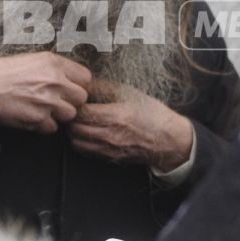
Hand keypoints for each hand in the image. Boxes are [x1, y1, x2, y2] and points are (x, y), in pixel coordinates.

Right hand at [0, 53, 91, 134]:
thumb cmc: (0, 73)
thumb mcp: (30, 60)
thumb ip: (54, 68)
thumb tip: (70, 78)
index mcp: (53, 63)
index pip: (85, 78)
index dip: (78, 85)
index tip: (71, 89)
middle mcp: (54, 81)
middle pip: (81, 98)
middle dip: (71, 101)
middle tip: (57, 101)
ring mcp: (47, 102)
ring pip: (69, 115)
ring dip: (59, 115)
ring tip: (42, 108)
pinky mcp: (37, 120)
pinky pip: (53, 128)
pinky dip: (44, 126)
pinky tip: (32, 116)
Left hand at [69, 85, 193, 169]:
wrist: (168, 140)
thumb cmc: (151, 114)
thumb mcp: (129, 93)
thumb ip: (103, 87)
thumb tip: (84, 83)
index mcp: (115, 115)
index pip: (81, 112)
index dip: (75, 105)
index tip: (76, 100)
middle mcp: (110, 135)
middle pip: (75, 128)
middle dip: (71, 118)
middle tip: (73, 109)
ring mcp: (109, 149)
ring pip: (76, 142)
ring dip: (73, 131)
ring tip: (79, 121)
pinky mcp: (109, 157)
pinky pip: (85, 151)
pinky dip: (80, 142)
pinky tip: (86, 132)